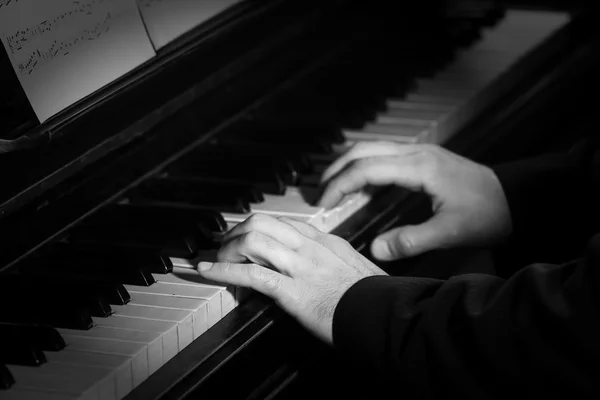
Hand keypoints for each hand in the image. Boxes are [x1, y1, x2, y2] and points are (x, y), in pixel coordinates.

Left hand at [197, 214, 386, 343]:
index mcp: (325, 241)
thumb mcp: (356, 270)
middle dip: (236, 233)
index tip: (244, 237)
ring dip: (227, 251)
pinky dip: (222, 272)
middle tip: (225, 247)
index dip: (256, 228)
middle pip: (262, 223)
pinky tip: (207, 271)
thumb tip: (322, 269)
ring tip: (217, 261)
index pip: (282, 223)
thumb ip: (336, 263)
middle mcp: (310, 247)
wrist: (385, 316)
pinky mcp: (293, 291)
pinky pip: (251, 275)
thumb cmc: (375, 298)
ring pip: (252, 241)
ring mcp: (300, 267)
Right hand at [318, 141, 511, 260]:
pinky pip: (385, 156)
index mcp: (419, 167)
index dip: (340, 184)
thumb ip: (411, 241)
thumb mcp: (450, 232)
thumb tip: (376, 250)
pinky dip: (366, 168)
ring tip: (334, 189)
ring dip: (349, 165)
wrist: (516, 199)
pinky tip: (362, 188)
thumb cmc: (488, 213)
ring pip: (372, 149)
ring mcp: (420, 153)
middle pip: (363, 149)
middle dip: (336, 169)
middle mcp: (416, 153)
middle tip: (320, 192)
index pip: (366, 168)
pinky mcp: (424, 159)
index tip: (324, 203)